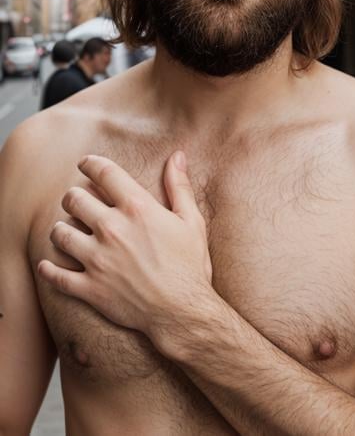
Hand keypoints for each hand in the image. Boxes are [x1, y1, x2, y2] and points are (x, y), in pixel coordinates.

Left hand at [38, 151, 213, 352]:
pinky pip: (56, 275)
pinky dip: (49, 269)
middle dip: (73, 196)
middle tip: (77, 200)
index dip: (90, 163)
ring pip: (60, 233)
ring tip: (66, 231)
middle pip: (74, 199)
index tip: (85, 164)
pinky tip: (48, 265)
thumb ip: (179, 186)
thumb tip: (177, 156)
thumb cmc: (190, 265)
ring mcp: (97, 259)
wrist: (183, 313)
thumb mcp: (191, 221)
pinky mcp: (89, 287)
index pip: (103, 172)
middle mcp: (112, 229)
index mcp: (137, 208)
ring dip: (61, 229)